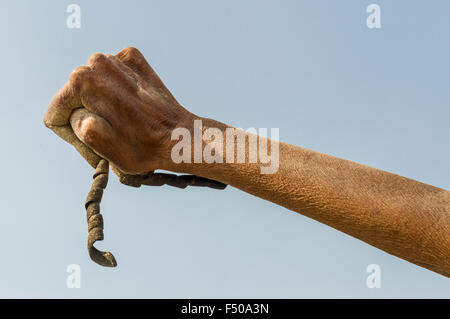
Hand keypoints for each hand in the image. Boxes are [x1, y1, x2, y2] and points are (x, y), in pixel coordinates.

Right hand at [44, 47, 192, 174]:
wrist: (180, 136)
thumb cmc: (143, 148)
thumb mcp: (100, 147)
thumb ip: (77, 126)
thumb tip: (76, 113)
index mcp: (81, 82)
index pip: (56, 113)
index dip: (69, 135)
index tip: (91, 145)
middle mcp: (96, 62)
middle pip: (74, 99)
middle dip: (87, 118)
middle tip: (111, 136)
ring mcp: (118, 58)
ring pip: (93, 86)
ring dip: (103, 105)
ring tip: (125, 122)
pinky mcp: (135, 59)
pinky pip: (114, 76)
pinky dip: (120, 91)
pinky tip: (134, 106)